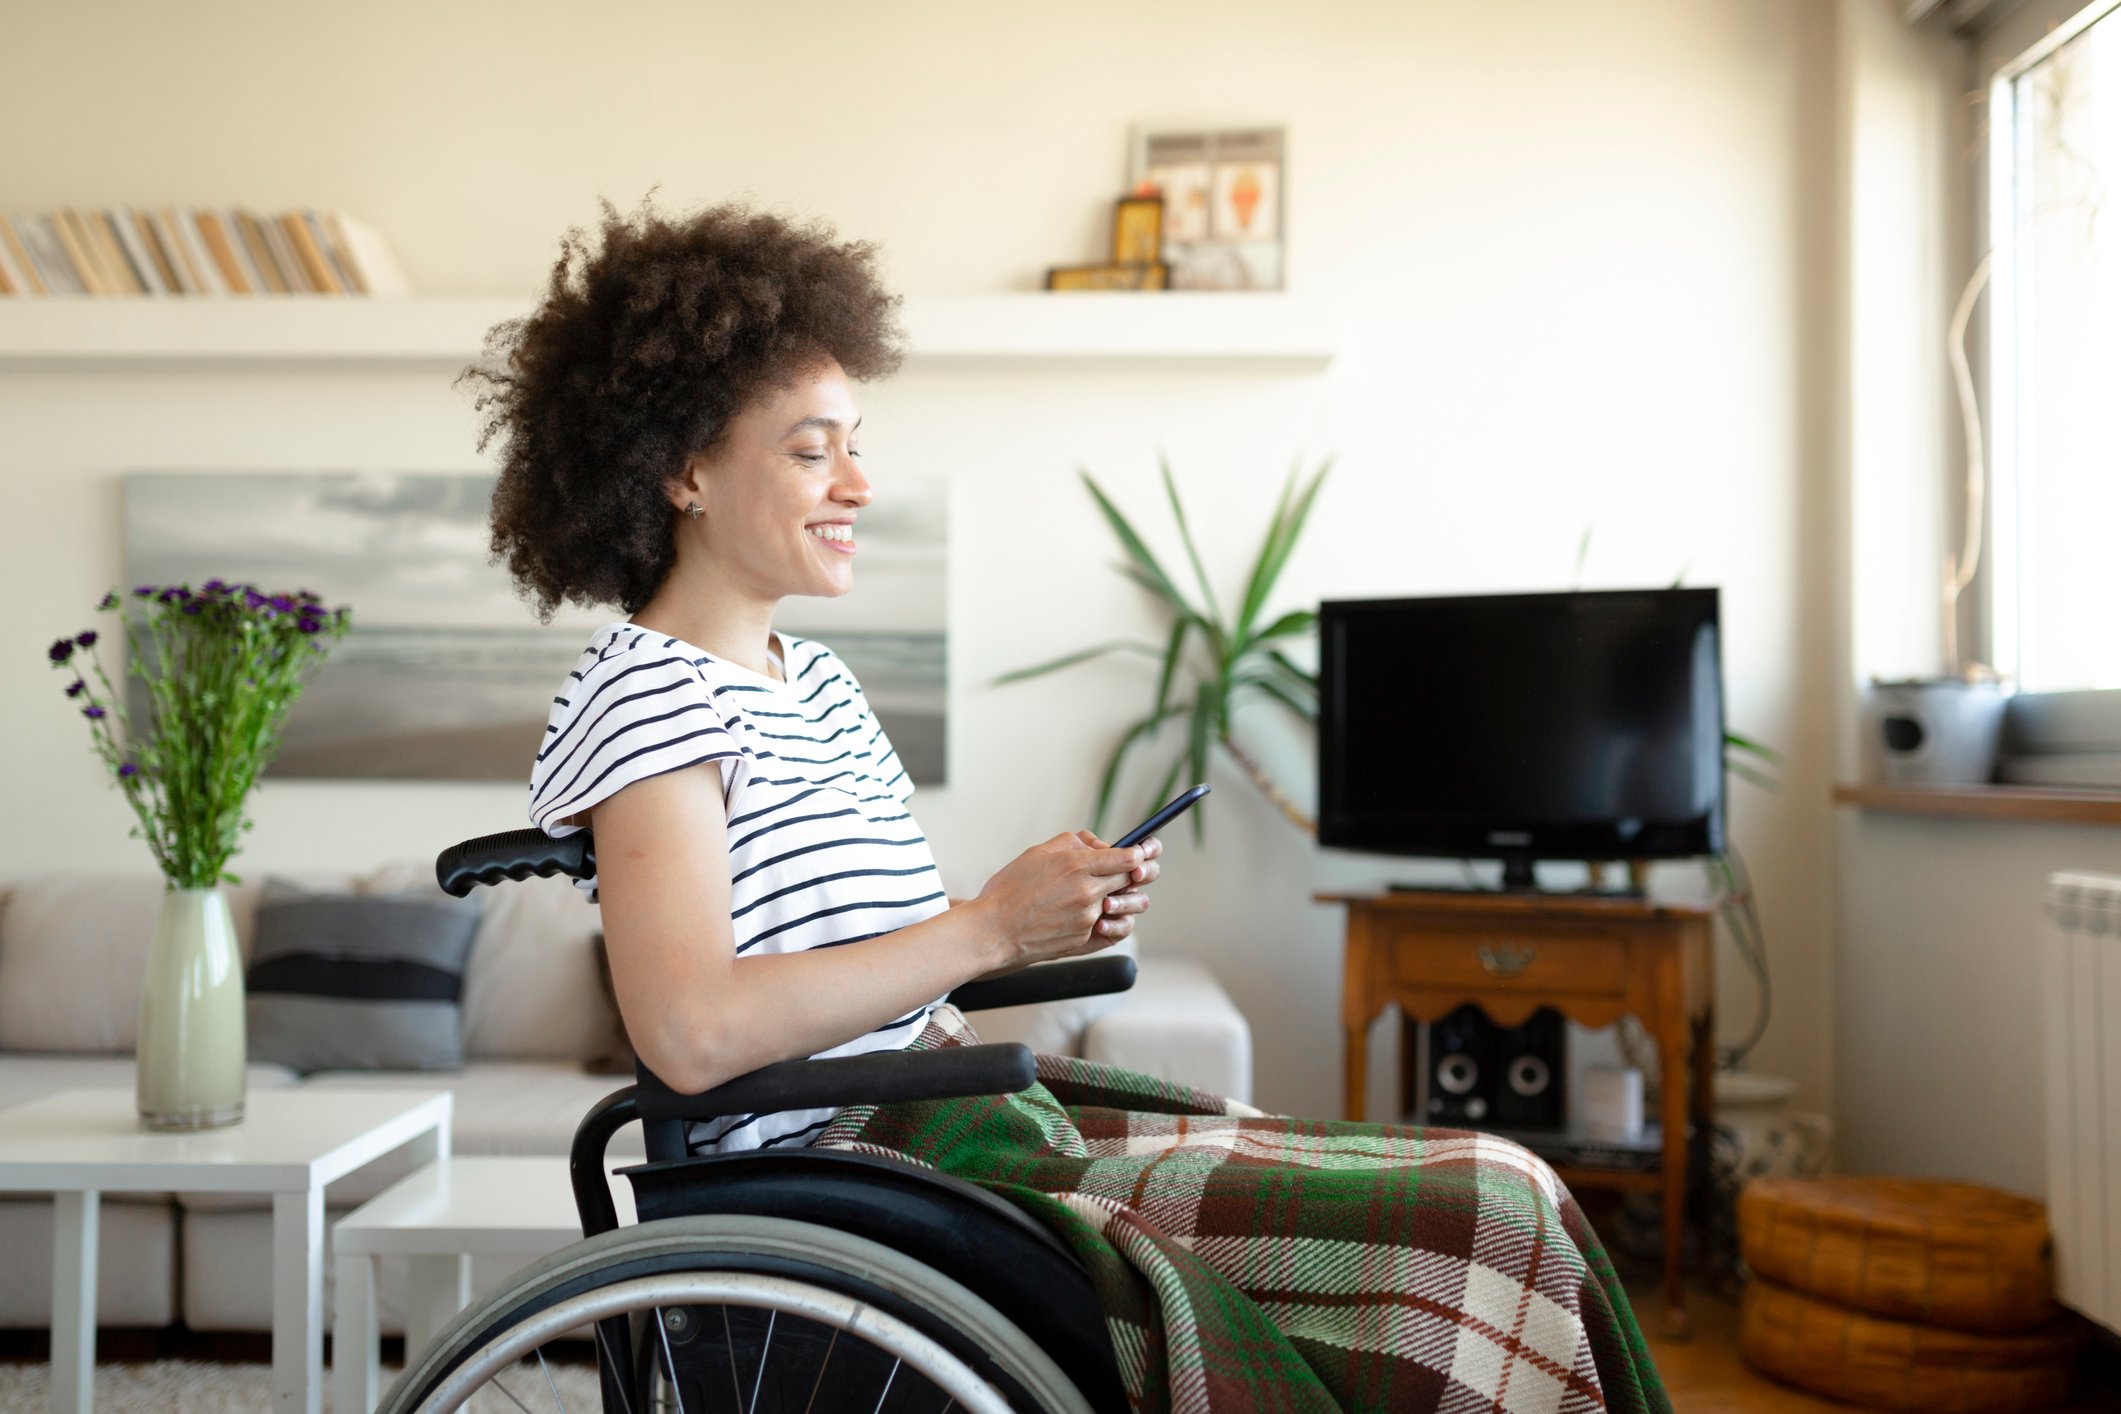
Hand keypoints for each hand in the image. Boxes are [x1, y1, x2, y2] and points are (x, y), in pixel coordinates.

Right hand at [971, 832, 1146, 966]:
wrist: (993, 931)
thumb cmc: (1009, 890)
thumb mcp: (1038, 853)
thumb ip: (1072, 843)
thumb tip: (1097, 846)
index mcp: (1077, 867)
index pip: (1126, 858)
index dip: (1136, 854)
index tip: (1138, 852)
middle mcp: (1087, 893)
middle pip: (1127, 880)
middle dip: (1127, 874)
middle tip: (1121, 871)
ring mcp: (1087, 919)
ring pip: (1116, 903)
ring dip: (1113, 897)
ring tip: (1097, 894)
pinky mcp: (1083, 939)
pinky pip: (1103, 925)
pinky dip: (1098, 917)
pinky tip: (1081, 913)